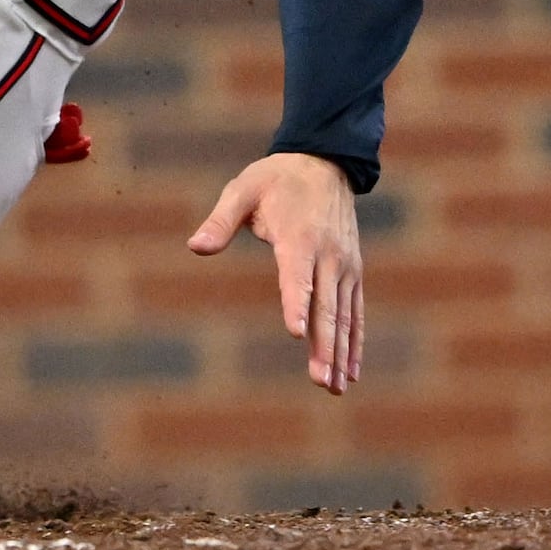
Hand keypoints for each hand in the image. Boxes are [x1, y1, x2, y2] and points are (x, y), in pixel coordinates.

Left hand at [188, 151, 363, 393]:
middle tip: (320, 380)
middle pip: (326, 306)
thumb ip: (221, 220)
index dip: (296, 303)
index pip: (297, 276)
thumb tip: (195, 246)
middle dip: (324, 345)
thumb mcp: (243, 190)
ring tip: (335, 387)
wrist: (324, 163)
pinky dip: (355, 341)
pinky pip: (355, 310)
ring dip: (340, 352)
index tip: (296, 332)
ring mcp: (344, 265)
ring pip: (343, 315)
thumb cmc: (276, 179)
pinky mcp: (353, 271)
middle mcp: (328, 255)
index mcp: (299, 237)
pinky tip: (351, 371)